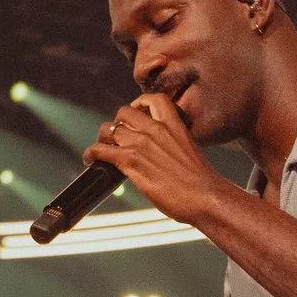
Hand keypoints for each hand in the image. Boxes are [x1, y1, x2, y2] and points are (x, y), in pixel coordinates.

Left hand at [83, 91, 229, 226]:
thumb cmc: (202, 182)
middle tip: (117, 137)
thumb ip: (172, 146)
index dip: (140, 104)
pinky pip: (101, 149)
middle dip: (118, 123)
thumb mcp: (189, 152)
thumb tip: (159, 155)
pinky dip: (92, 153)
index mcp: (175, 125)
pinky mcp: (131, 160)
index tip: (136, 112)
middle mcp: (157, 129)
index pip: (154, 99)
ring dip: (103, 138)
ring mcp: (143, 143)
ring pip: (110, 129)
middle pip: (125, 112)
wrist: (206, 197)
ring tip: (102, 148)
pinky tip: (90, 159)